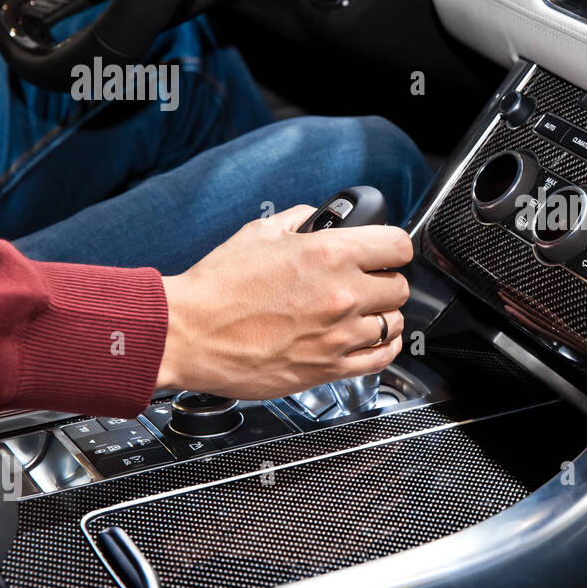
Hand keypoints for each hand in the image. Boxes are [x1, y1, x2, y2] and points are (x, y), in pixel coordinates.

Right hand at [155, 204, 411, 398]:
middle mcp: (343, 294)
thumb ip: (301, 220)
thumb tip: (322, 219)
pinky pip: (382, 358)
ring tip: (364, 313)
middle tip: (366, 283)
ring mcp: (339, 335)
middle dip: (385, 282)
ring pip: (394, 323)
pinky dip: (383, 347)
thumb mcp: (260, 232)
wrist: (187, 334)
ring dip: (382, 316)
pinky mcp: (330, 368)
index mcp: (330, 254)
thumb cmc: (216, 287)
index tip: (384, 253)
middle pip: (400, 287)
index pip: (398, 245)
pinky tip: (372, 339)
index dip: (392, 248)